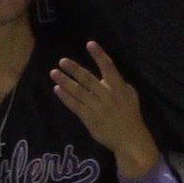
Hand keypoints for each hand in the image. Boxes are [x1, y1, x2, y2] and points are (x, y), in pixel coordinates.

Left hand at [46, 44, 159, 170]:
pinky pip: (75, 106)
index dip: (99, 55)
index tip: (90, 43)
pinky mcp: (89, 119)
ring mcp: (97, 108)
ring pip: (78, 92)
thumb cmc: (129, 114)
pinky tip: (57, 89)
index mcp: (119, 88)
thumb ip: (118, 83)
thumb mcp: (130, 95)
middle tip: (62, 61)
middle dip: (74, 69)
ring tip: (53, 72)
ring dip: (65, 81)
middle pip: (88, 79)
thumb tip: (107, 72)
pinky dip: (65, 97)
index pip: (109, 68)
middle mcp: (107, 96)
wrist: (129, 139)